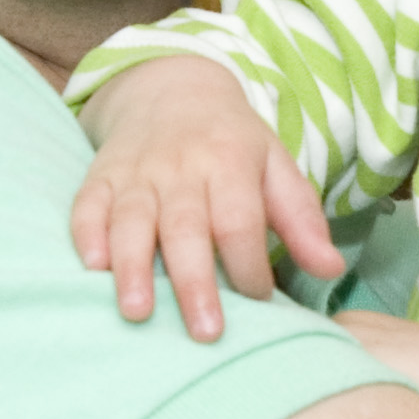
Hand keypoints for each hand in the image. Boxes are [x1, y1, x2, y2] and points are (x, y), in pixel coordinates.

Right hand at [72, 58, 340, 339]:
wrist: (171, 87)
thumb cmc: (231, 143)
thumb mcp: (276, 167)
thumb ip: (302, 219)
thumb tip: (332, 269)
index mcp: (229, 163)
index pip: (240, 221)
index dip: (250, 266)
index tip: (260, 302)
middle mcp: (180, 168)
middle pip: (186, 228)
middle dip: (195, 282)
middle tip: (205, 332)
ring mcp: (135, 172)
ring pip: (132, 220)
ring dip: (132, 267)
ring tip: (137, 312)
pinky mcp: (100, 177)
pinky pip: (87, 205)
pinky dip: (86, 234)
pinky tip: (92, 267)